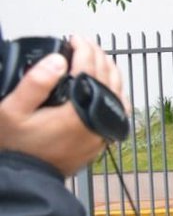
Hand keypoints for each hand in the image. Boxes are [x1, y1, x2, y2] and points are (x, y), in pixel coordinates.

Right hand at [0, 36, 128, 176]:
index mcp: (77, 111)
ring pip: (118, 94)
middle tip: (86, 44)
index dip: (84, 48)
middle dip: (99, 56)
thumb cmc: (17, 146)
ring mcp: (102, 132)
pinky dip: (115, 92)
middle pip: (108, 78)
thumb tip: (58, 60)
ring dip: (110, 72)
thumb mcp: (12, 111)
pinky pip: (117, 110)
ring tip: (97, 58)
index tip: (75, 38)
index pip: (90, 69)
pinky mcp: (102, 140)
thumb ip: (35, 83)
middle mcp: (95, 121)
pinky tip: (107, 86)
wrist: (26, 178)